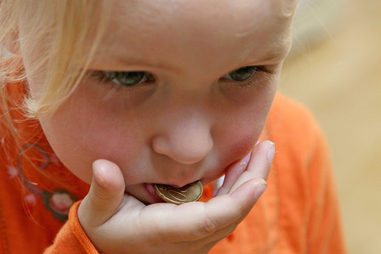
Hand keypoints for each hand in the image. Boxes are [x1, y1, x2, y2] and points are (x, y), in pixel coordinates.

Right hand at [77, 140, 273, 253]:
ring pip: (231, 211)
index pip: (208, 221)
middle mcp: (188, 239)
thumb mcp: (97, 213)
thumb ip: (104, 192)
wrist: (111, 251)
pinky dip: (235, 188)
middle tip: (266, 148)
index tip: (259, 182)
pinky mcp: (198, 231)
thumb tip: (103, 166)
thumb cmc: (104, 231)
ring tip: (261, 151)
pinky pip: (224, 210)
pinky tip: (240, 166)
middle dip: (252, 180)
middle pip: (230, 213)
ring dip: (248, 181)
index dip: (236, 202)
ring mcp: (196, 238)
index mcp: (165, 232)